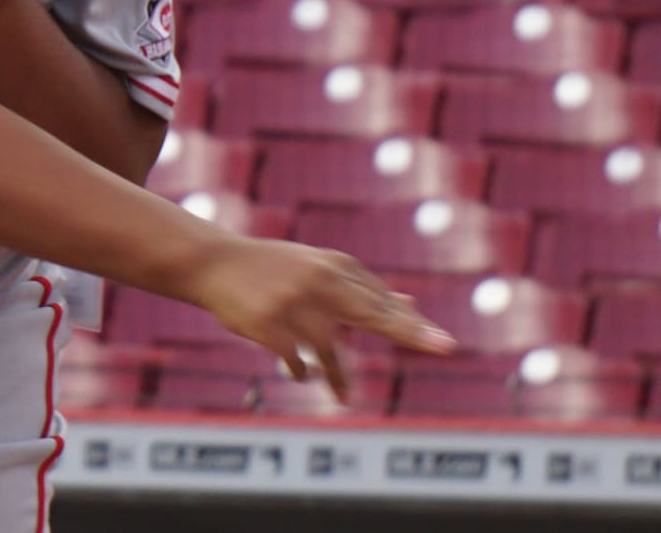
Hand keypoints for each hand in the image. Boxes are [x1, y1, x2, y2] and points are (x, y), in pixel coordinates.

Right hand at [183, 235, 455, 401]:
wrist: (214, 262)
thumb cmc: (273, 268)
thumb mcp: (318, 269)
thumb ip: (361, 289)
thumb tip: (412, 306)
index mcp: (334, 265)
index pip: (382, 300)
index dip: (413, 325)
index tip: (444, 344)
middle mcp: (319, 282)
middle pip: (373, 313)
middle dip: (411, 332)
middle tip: (446, 347)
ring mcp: (294, 304)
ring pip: (330, 350)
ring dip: (340, 377)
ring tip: (346, 399)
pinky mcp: (269, 326)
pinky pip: (296, 361)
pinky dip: (301, 370)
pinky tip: (301, 373)